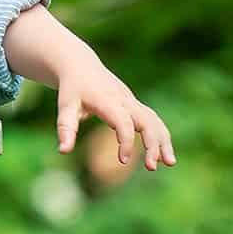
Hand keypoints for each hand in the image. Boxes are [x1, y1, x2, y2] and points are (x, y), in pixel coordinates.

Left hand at [55, 60, 174, 171]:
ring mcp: (132, 101)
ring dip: (163, 141)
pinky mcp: (135, 105)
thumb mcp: (65, 106)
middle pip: (146, 120)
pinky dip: (160, 135)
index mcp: (107, 101)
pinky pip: (153, 120)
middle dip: (153, 143)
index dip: (126, 141)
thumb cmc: (72, 89)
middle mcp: (124, 100)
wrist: (81, 66)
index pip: (123, 122)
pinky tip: (163, 153)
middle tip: (152, 167)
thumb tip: (63, 151)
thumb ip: (66, 128)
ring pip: (154, 120)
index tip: (123, 161)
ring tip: (170, 163)